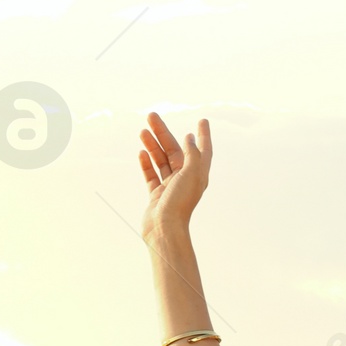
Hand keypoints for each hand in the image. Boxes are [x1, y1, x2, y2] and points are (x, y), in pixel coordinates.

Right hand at [139, 110, 210, 243]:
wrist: (165, 230)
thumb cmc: (180, 203)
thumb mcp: (191, 174)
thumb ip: (192, 154)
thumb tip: (188, 138)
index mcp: (197, 175)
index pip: (202, 150)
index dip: (203, 135)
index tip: (202, 120)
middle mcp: (185, 179)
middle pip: (174, 150)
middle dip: (163, 133)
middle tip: (151, 116)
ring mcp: (170, 187)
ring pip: (161, 160)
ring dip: (152, 145)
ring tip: (142, 131)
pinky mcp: (157, 195)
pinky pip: (152, 175)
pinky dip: (147, 163)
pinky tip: (141, 153)